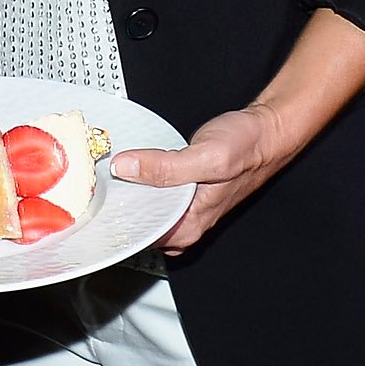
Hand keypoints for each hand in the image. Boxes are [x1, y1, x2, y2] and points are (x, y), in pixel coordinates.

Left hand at [107, 102, 302, 254]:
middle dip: (119, 207)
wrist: (268, 130)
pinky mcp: (185, 188)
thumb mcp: (206, 155)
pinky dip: (141, 181)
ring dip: (129, 193)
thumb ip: (165, 166)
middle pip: (142, 223)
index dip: (118, 221)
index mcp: (191, 223)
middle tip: (96, 187)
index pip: (143, 235)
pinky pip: (155, 191)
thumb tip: (126, 167)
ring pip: (147, 207)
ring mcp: (186, 205)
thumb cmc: (247, 146)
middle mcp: (188, 220)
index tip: (96, 206)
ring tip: (107, 177)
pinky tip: (131, 168)